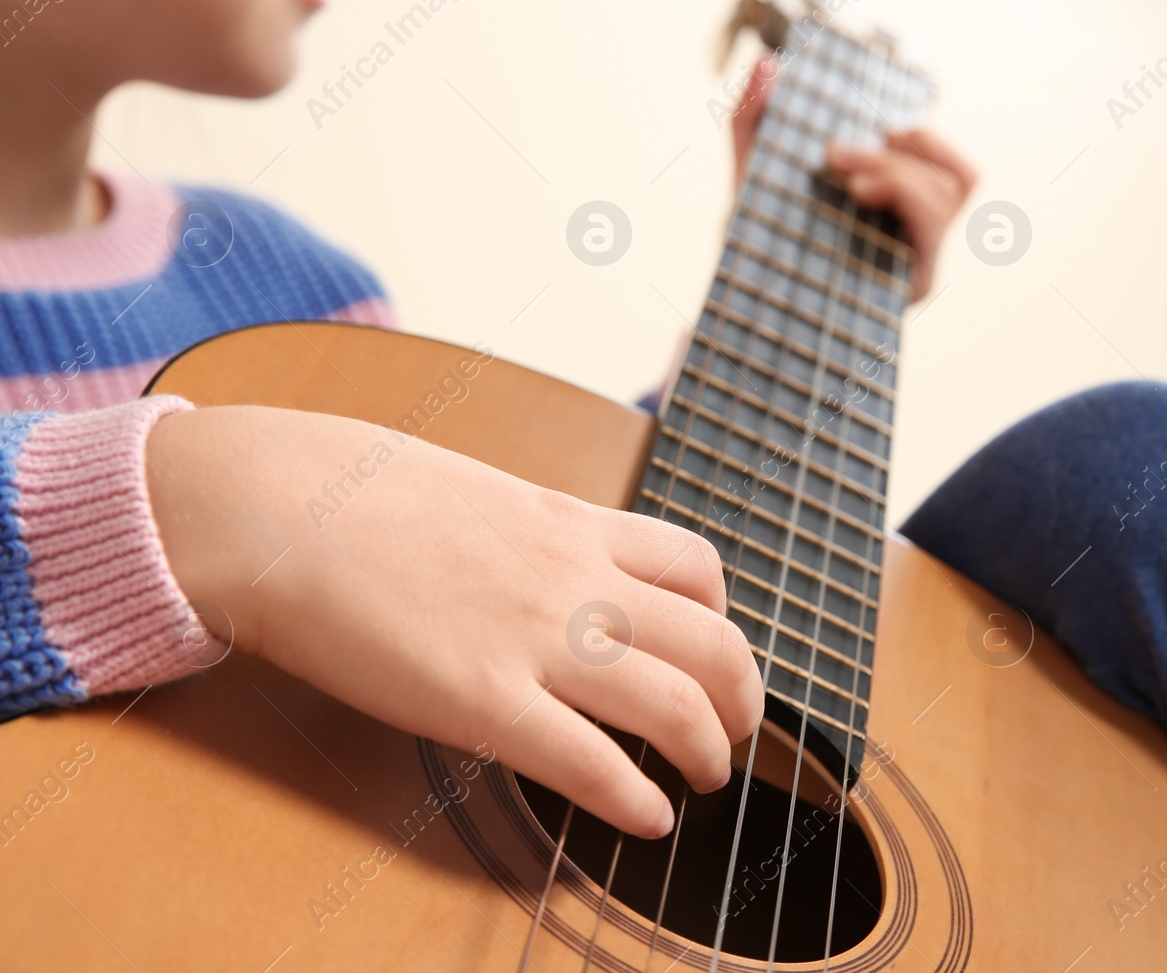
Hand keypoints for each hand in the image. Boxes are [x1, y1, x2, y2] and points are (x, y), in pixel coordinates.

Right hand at [147, 405, 763, 838]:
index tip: (714, 654)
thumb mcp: (478, 493)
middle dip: (742, 699)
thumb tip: (544, 564)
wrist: (278, 505)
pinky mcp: (484, 701)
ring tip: (705, 779)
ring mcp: (536, 639)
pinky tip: (648, 819)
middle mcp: (575, 578)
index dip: (723, 620)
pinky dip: (637, 800)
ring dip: (709, 751)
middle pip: (713, 642)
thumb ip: (531, 535)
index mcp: (571, 523)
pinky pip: (593, 762)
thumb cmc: (356, 494)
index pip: (696, 568)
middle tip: (734, 734)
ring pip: (677, 703)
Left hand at [731, 53, 978, 302]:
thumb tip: (765, 63)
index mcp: (896, 210)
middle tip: (834, 156)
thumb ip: (753, 123)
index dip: (928, 139)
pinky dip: (902, 193)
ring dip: (899, 169)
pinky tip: (858, 197)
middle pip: (960, 177)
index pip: (951, 168)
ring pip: (950, 191)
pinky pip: (934, 223)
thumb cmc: (754, 249)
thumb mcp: (751, 180)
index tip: (880, 127)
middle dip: (898, 153)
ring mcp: (918, 261)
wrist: (739, 311)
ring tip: (846, 182)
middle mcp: (916, 237)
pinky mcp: (911, 285)